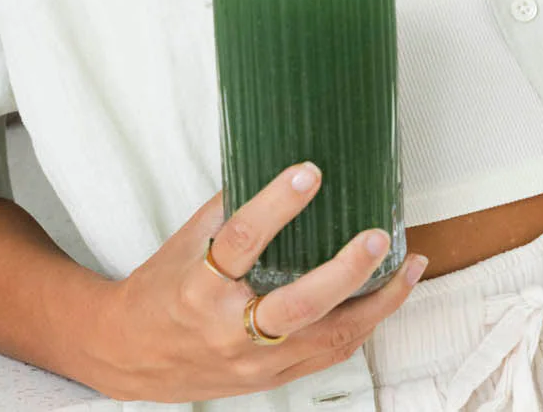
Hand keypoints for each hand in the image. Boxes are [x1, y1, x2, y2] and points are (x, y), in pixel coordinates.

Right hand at [97, 161, 426, 400]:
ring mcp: (254, 361)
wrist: (131, 355)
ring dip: (376, 303)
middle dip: (346, 271)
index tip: (309, 171)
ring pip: (328, 338)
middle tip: (376, 235)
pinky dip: (361, 326)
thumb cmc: (160, 289)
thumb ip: (227, 209)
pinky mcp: (270, 379)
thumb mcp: (183, 242)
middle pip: (299, 304)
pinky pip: (327, 354)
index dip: (277, 204)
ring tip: (410, 267)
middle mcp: (229, 329)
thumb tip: (272, 164)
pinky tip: (385, 298)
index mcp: (200, 286)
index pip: (243, 240)